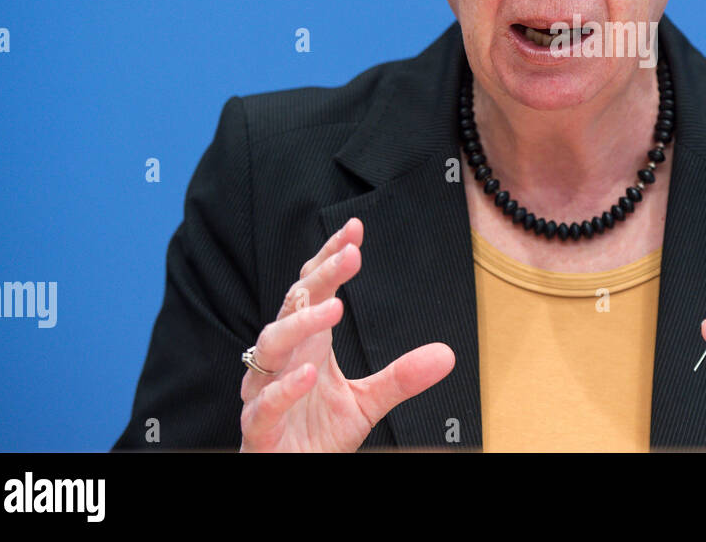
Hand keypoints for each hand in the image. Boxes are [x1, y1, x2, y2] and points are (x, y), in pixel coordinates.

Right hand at [239, 217, 454, 451]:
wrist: (291, 474)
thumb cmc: (317, 435)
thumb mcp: (368, 402)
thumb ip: (402, 376)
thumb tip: (447, 355)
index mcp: (307, 346)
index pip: (312, 290)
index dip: (328, 259)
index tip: (354, 231)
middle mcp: (283, 361)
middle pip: (292, 307)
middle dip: (319, 278)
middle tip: (349, 256)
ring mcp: (265, 392)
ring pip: (270, 347)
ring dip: (300, 324)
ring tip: (333, 307)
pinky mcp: (258, 429)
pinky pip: (263, 405)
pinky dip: (283, 390)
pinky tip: (306, 376)